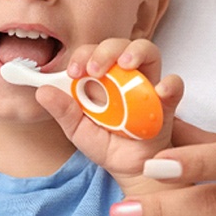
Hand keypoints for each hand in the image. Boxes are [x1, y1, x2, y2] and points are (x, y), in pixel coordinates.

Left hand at [36, 38, 183, 194]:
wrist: (130, 169)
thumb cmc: (106, 144)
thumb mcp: (77, 130)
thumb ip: (62, 111)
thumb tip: (42, 92)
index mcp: (100, 79)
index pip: (92, 53)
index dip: (82, 55)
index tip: (74, 72)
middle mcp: (123, 76)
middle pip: (119, 45)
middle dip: (105, 51)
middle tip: (94, 68)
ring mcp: (146, 85)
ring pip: (148, 53)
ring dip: (136, 52)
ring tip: (125, 64)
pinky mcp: (166, 102)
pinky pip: (173, 85)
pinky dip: (170, 84)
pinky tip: (160, 91)